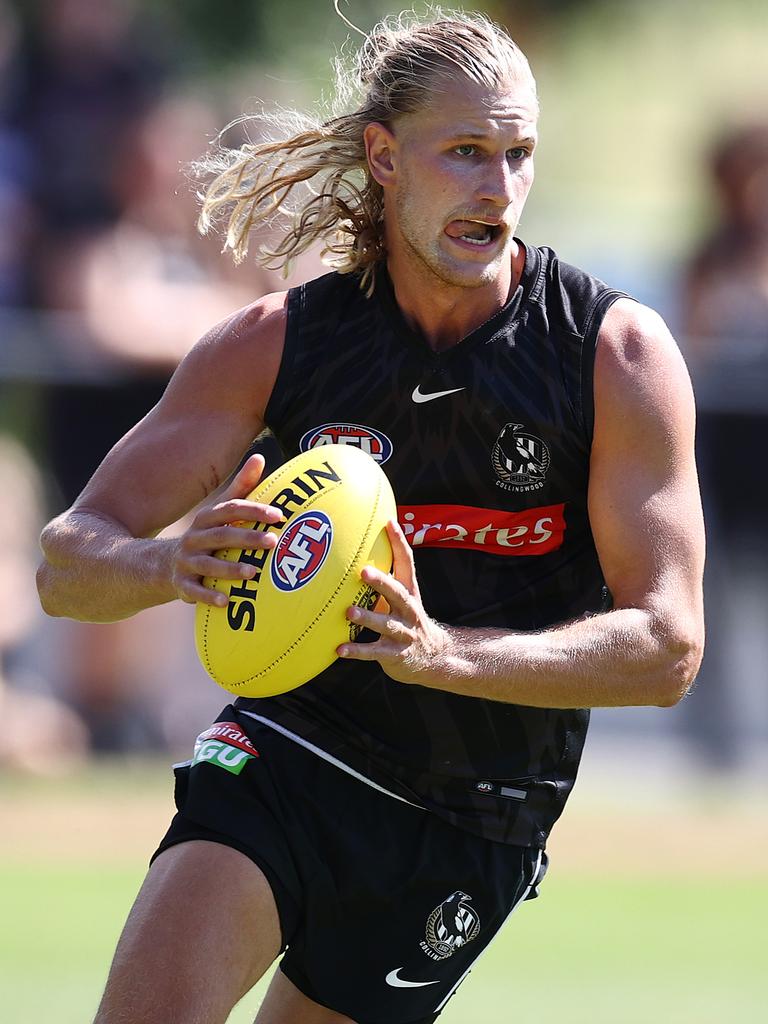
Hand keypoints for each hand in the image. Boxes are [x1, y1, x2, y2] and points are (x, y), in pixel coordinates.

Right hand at [171, 454, 283, 606]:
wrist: (161, 564)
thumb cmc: (205, 535)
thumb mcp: (218, 512)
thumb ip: (240, 488)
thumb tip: (259, 457)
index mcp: (207, 519)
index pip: (231, 510)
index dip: (254, 510)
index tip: (279, 515)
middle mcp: (196, 538)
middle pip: (222, 536)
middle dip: (248, 538)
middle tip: (274, 542)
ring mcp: (187, 561)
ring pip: (209, 564)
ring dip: (231, 568)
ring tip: (253, 572)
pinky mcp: (182, 584)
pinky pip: (194, 591)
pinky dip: (209, 596)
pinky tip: (226, 602)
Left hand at [338, 519, 449, 685]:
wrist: (433, 657)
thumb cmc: (406, 621)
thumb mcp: (401, 599)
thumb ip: (383, 581)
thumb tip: (356, 553)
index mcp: (409, 592)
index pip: (407, 563)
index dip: (399, 543)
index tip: (389, 522)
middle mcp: (409, 610)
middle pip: (397, 593)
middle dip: (381, 582)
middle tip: (363, 571)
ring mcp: (404, 633)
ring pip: (386, 624)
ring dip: (368, 618)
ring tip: (349, 612)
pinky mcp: (395, 654)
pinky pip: (374, 652)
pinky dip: (357, 651)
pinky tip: (339, 649)